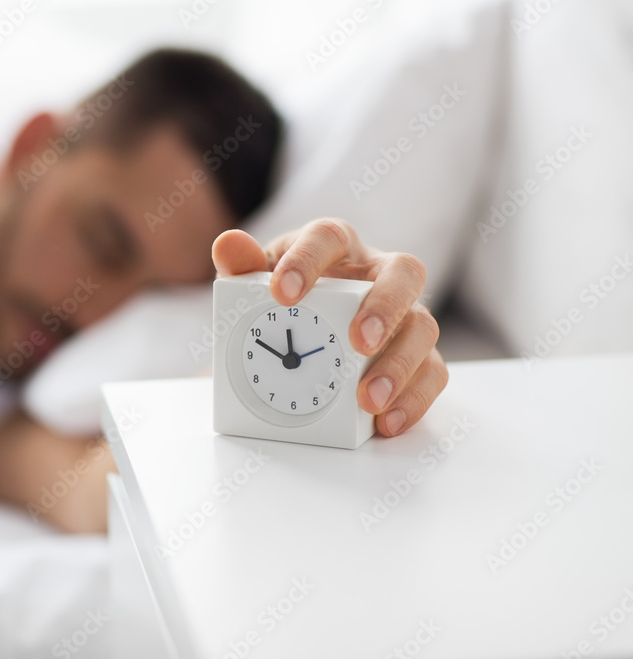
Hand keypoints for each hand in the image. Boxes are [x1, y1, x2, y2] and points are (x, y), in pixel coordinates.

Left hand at [212, 219, 447, 436]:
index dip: (308, 260)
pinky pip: (432, 373)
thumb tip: (227, 244)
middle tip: (357, 342)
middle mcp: (378, 275)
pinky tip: (386, 421)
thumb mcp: (254, 284)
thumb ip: (241, 267)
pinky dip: (414, 399)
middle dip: (384, 307)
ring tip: (368, 398)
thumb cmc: (282, 300)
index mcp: (335, 248)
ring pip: (424, 327)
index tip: (282, 293)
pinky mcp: (416, 356)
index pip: (329, 237)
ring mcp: (403, 316)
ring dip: (400, 364)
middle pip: (403, 273)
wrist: (295, 334)